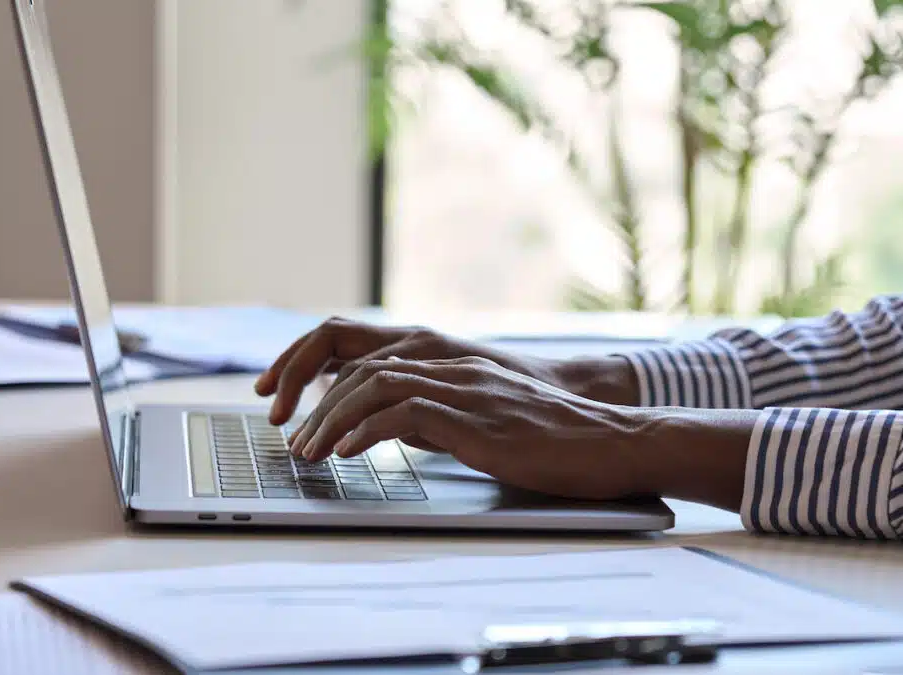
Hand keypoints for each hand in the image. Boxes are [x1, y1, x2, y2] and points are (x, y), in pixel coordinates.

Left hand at [255, 318, 640, 425]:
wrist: (612, 441)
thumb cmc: (555, 440)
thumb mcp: (486, 422)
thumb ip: (440, 416)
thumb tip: (394, 429)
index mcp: (453, 366)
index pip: (371, 360)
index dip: (325, 381)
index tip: (297, 413)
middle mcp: (452, 368)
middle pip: (361, 368)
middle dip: (314, 402)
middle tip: (290, 439)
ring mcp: (464, 389)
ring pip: (373, 385)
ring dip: (329, 418)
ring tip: (305, 451)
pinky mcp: (475, 418)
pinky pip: (404, 414)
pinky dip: (364, 430)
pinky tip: (343, 453)